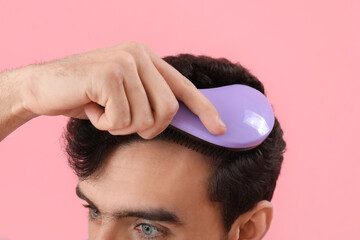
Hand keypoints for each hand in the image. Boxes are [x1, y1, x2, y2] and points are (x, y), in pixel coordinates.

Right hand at [19, 41, 225, 138]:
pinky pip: (121, 119)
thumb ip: (148, 99)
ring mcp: (126, 61)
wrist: (44, 87)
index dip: (205, 111)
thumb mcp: (124, 95)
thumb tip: (174, 118)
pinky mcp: (110, 74)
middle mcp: (141, 55)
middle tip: (121, 121)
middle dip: (147, 128)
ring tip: (102, 110)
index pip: (185, 88)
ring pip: (145, 119)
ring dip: (120, 126)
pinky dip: (104, 124)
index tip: (220, 130)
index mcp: (148, 58)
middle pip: (169, 111)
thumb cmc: (86, 95)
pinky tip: (91, 108)